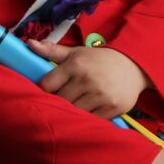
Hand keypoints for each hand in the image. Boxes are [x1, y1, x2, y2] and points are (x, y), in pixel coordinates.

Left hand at [27, 38, 152, 118]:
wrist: (134, 65)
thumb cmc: (100, 60)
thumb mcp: (77, 53)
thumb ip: (52, 51)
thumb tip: (29, 44)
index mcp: (76, 65)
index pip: (47, 85)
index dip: (45, 90)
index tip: (49, 91)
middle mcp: (87, 79)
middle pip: (60, 101)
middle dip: (58, 102)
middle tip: (61, 101)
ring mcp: (101, 95)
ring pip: (74, 112)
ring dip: (72, 111)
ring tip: (74, 107)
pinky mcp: (112, 107)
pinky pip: (91, 119)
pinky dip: (87, 118)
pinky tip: (88, 111)